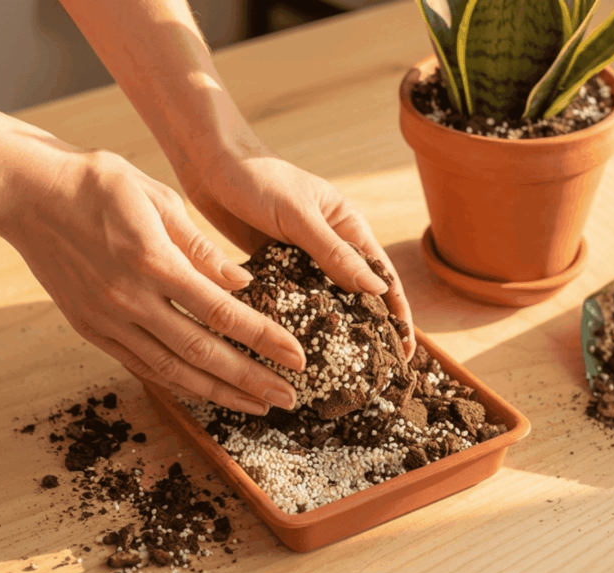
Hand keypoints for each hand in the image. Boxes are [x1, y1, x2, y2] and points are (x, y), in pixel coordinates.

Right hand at [1, 148, 306, 414]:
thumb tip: (241, 284)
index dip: (264, 339)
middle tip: (288, 398)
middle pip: (202, 352)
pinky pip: (140, 365)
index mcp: (153, 262)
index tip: (296, 357)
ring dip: (218, 393)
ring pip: (171, 370)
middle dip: (251, 379)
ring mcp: (106, 319)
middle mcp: (130, 299)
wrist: (26, 193)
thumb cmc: (97, 183)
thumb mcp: (158, 197)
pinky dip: (176, 383)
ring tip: (255, 406)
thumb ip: (201, 247)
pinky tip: (204, 392)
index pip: (223, 313)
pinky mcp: (89, 328)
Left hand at [187, 151, 416, 358]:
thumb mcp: (298, 216)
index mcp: (348, 225)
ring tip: (339, 367)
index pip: (382, 275)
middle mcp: (330, 243)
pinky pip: (291, 297)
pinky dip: (296, 318)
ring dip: (331, 328)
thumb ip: (334, 253)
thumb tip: (377, 292)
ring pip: (324, 300)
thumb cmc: (258, 177)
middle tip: (376, 370)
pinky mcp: (273, 264)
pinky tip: (296, 345)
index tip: (405, 350)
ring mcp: (301, 256)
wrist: (208, 162)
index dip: (397, 313)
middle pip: (356, 293)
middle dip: (368, 328)